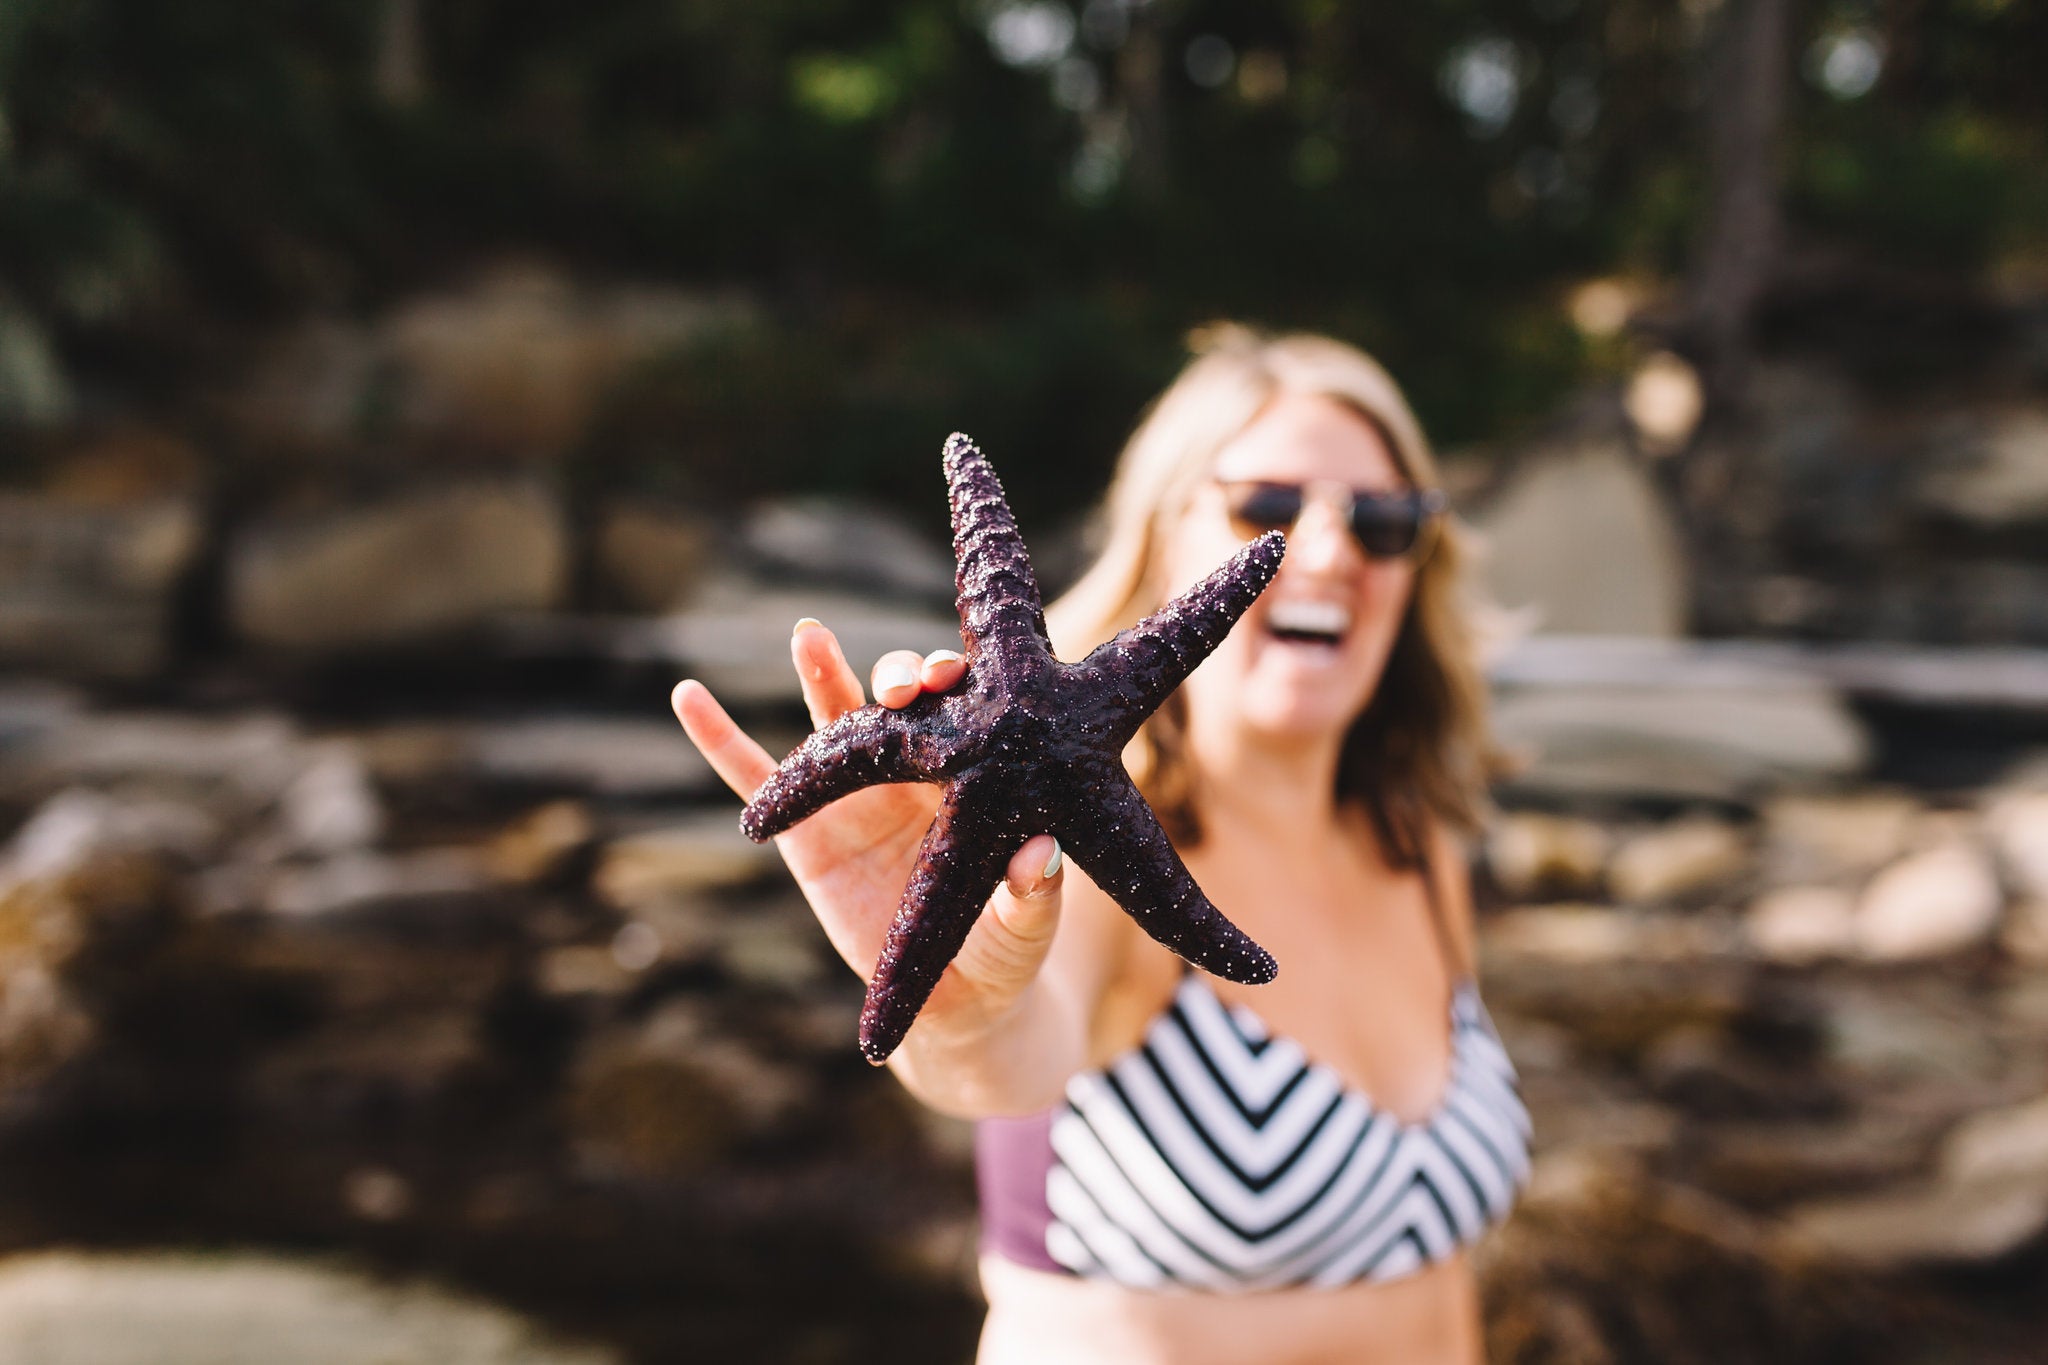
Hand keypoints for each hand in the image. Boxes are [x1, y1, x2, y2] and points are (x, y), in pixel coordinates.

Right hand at [671, 620, 1067, 1049]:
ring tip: (810, 634)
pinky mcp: (804, 832)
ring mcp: (855, 793)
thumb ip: (1034, 898)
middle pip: (900, 702)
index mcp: (973, 774)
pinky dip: (718, 737)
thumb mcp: (1025, 931)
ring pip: (833, 721)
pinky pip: (753, 779)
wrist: (953, 1002)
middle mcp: (913, 769)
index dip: (956, 681)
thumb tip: (1039, 854)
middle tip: (905, 681)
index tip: (955, 672)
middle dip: (899, 674)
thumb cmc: (1003, 953)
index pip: (965, 709)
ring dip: (821, 672)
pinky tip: (687, 696)